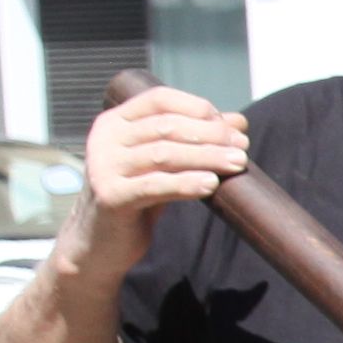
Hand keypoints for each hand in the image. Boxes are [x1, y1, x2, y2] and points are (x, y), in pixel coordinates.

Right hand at [69, 87, 245, 271]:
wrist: (101, 242)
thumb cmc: (138, 197)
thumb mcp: (165, 165)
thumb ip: (194, 140)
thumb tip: (239, 122)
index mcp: (115, 121)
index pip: (160, 100)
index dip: (198, 108)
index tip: (230, 127)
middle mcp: (105, 139)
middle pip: (166, 126)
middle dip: (210, 134)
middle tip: (241, 147)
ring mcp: (103, 167)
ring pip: (164, 154)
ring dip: (207, 156)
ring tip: (237, 163)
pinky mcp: (110, 196)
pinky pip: (154, 185)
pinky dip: (186, 183)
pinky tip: (211, 184)